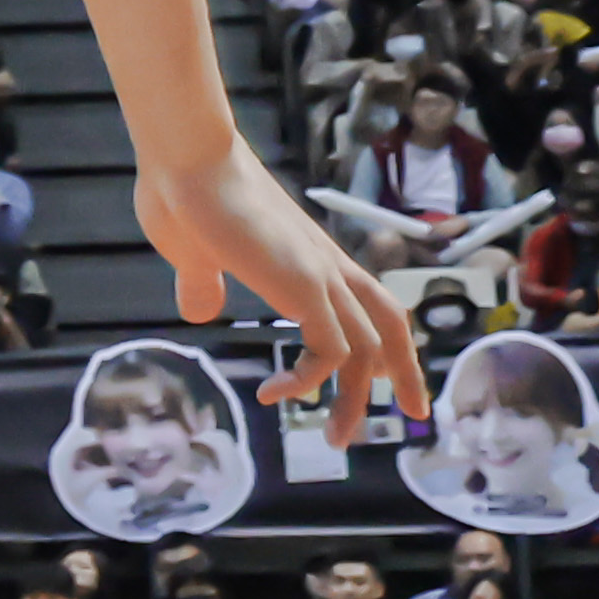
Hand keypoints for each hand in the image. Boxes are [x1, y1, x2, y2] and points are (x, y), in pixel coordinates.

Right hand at [151, 135, 418, 429]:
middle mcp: (327, 267)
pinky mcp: (303, 286)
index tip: (386, 380)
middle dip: (405, 374)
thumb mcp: (193, 254)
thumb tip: (199, 310)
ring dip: (355, 399)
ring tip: (338, 438)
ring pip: (367, 349)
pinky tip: (275, 393)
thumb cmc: (185, 194)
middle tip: (413, 415)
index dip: (383, 342)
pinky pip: (330, 350)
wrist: (188, 159)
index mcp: (309, 257)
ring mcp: (319, 276)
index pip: (369, 303)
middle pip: (390, 325)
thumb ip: (202, 282)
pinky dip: (311, 381)